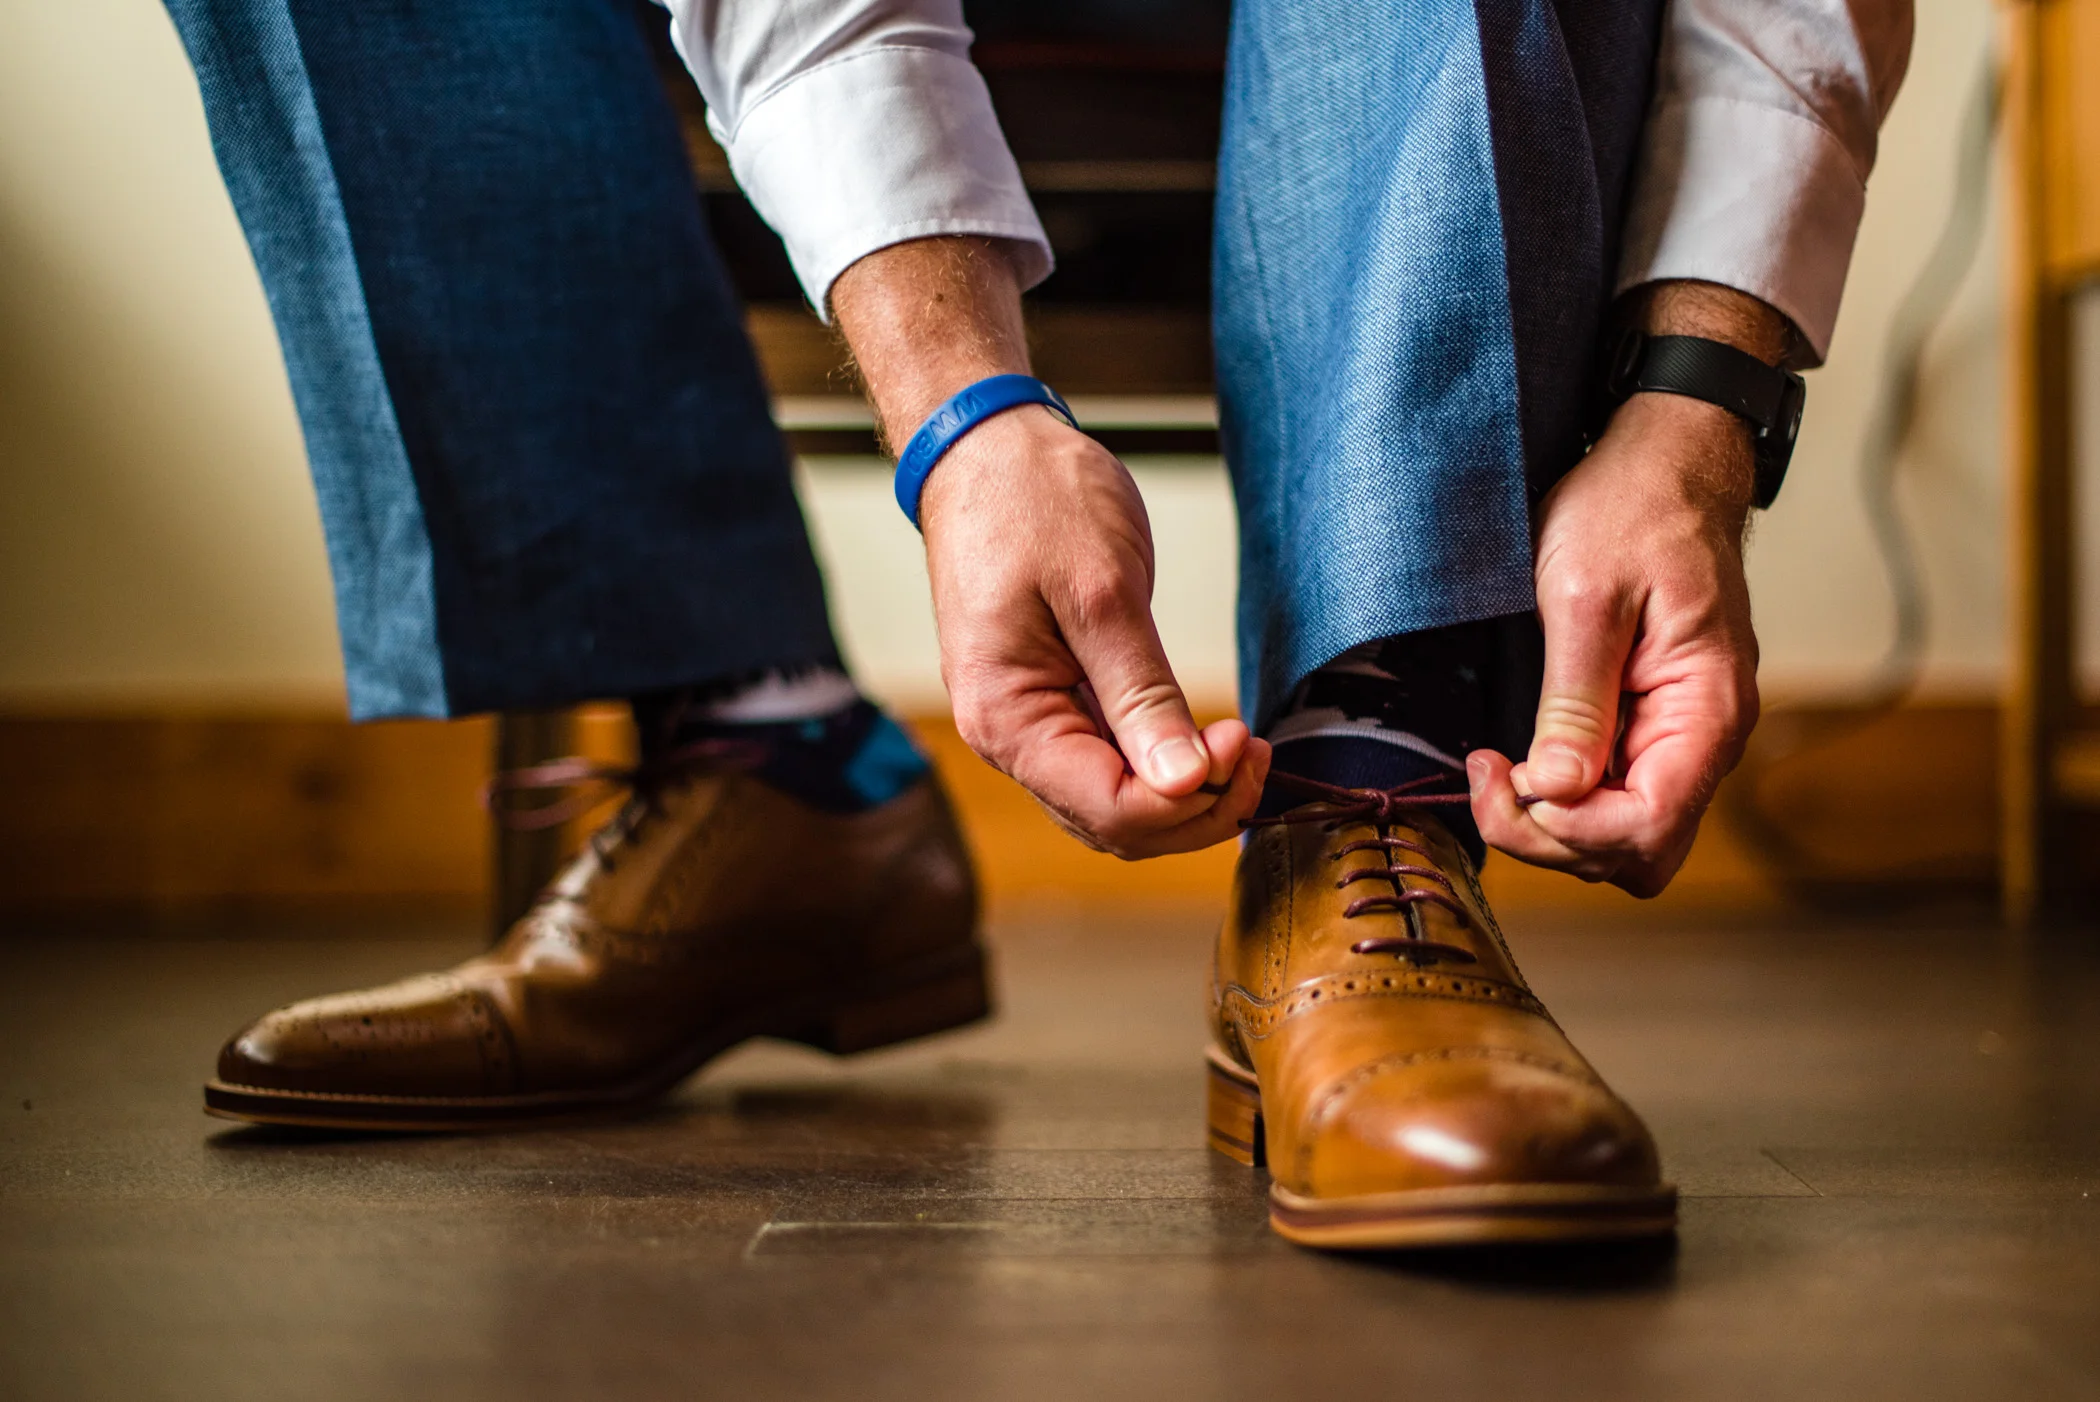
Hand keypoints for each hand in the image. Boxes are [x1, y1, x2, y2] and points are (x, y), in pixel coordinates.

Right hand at [919, 408, 1268, 857]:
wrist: (986, 450)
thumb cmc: (1032, 502)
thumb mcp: (1101, 592)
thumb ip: (1143, 694)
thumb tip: (1186, 782)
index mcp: (1007, 717)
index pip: (1111, 809)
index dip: (1189, 796)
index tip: (1243, 738)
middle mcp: (1008, 738)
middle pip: (1116, 825)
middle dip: (1196, 806)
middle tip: (1256, 746)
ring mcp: (1028, 726)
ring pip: (1115, 808)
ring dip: (1186, 794)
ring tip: (1241, 743)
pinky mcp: (1051, 706)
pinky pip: (1109, 768)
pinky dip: (1163, 767)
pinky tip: (1206, 739)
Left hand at [1466, 388, 1759, 895]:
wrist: (1665, 462)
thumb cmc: (1632, 508)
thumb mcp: (1584, 595)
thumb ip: (1575, 699)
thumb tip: (1558, 790)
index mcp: (1707, 710)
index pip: (1646, 829)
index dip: (1566, 830)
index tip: (1504, 777)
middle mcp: (1706, 737)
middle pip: (1637, 853)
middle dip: (1553, 837)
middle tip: (1489, 776)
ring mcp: (1682, 736)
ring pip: (1623, 837)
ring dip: (1555, 822)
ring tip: (1500, 765)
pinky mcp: (1653, 727)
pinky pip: (1615, 797)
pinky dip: (1565, 796)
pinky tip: (1524, 756)